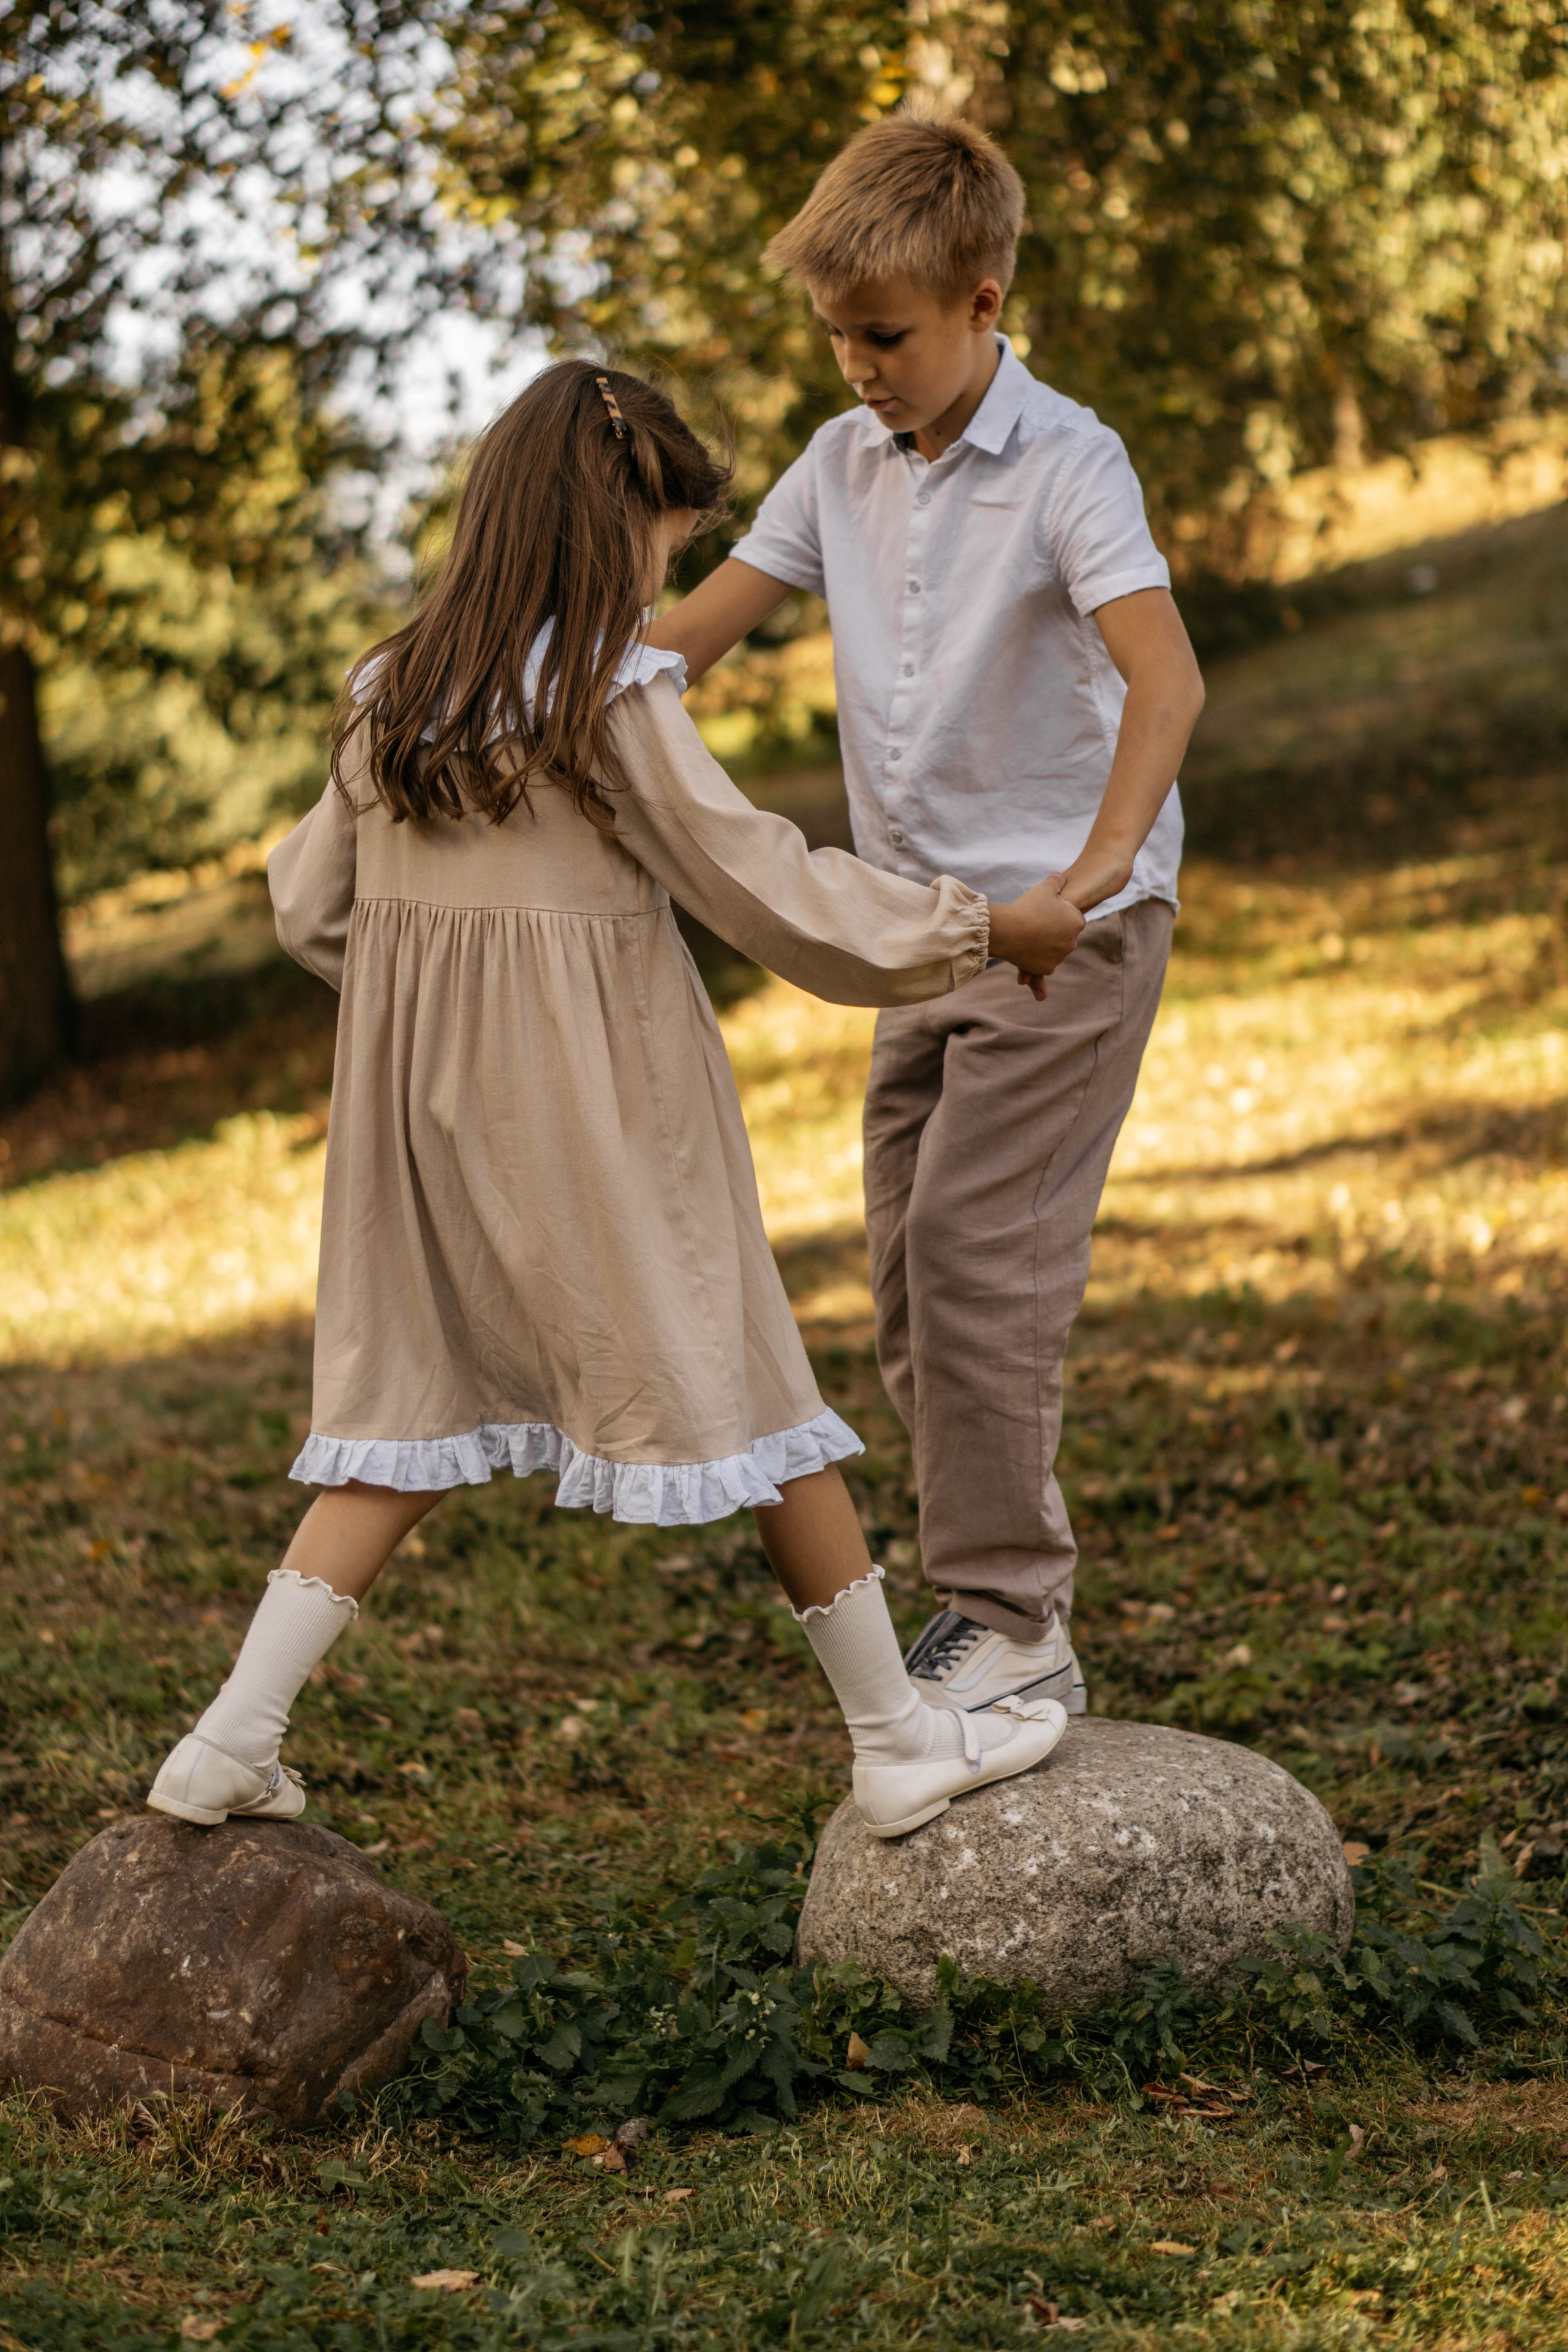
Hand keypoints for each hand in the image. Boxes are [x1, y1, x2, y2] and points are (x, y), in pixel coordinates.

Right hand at [986, 875, 1084, 999]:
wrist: (1007, 930)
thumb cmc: (1027, 907)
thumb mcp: (1044, 888)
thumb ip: (1056, 881)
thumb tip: (1060, 876)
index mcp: (1076, 922)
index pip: (1074, 918)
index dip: (1060, 914)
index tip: (1047, 912)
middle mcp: (1072, 942)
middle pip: (1064, 935)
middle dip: (1054, 931)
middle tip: (1036, 923)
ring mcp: (1060, 957)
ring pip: (1053, 950)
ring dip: (1045, 944)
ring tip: (1028, 934)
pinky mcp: (1047, 968)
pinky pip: (1044, 963)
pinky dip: (1037, 957)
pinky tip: (1026, 948)